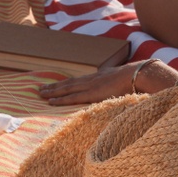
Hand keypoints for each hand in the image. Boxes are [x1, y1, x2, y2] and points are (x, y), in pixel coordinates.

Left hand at [39, 59, 177, 105]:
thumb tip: (120, 91)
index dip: (66, 83)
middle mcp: (91, 80)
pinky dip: (60, 99)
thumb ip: (117, 87)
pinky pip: (71, 97)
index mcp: (98, 77)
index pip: (78, 81)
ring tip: (40, 94)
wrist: (137, 75)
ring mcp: (90, 86)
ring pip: (66, 89)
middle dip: (54, 86)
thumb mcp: (123, 82)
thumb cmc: (134, 80)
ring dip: (52, 92)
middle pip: (68, 83)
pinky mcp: (91, 93)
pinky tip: (50, 101)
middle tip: (40, 88)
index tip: (56, 85)